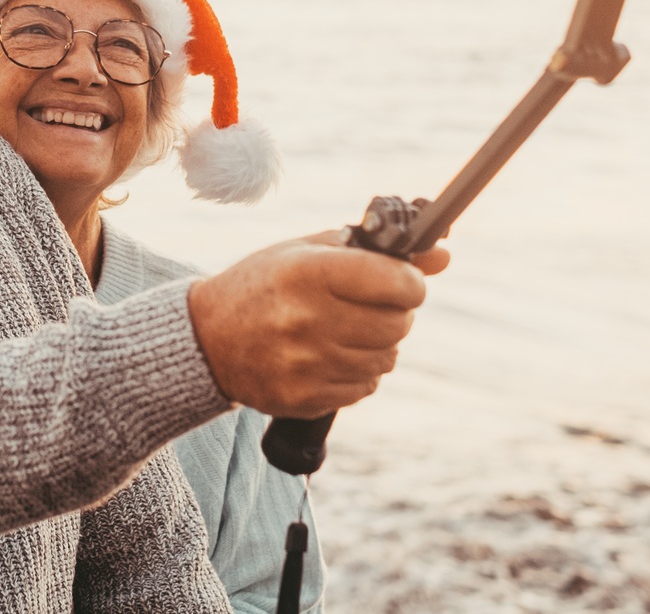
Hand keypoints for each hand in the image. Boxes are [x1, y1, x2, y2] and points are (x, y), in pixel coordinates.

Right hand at [186, 229, 443, 418]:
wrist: (206, 339)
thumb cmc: (263, 284)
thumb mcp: (308, 251)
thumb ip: (375, 251)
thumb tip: (443, 254)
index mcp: (307, 273)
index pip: (397, 282)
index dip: (411, 281)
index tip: (403, 280)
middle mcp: (306, 319)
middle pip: (397, 324)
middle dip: (395, 312)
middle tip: (369, 304)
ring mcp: (305, 364)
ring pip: (386, 358)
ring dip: (378, 344)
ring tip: (345, 330)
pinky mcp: (305, 398)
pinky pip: (364, 386)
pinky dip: (358, 371)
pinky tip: (329, 355)